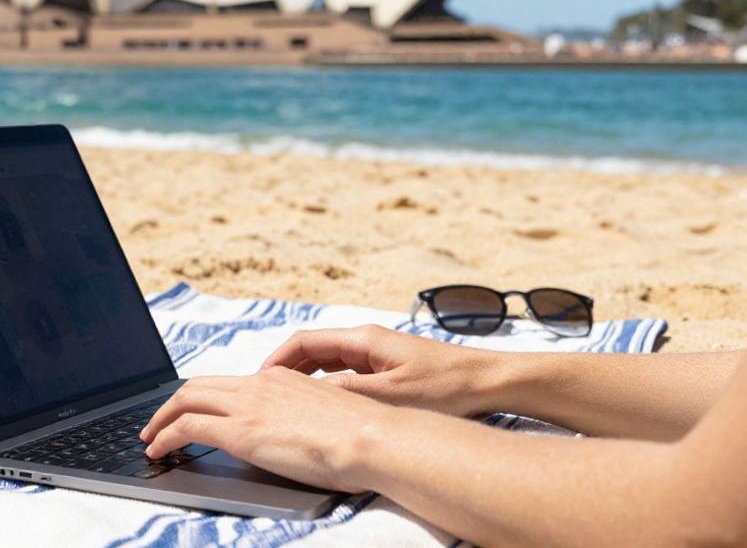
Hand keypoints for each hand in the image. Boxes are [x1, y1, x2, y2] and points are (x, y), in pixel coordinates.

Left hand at [138, 368, 385, 492]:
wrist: (370, 438)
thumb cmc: (362, 437)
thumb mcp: (326, 417)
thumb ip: (303, 419)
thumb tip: (294, 436)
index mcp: (281, 378)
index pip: (230, 382)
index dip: (204, 396)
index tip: (192, 411)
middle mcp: (260, 384)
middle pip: (200, 385)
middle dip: (172, 404)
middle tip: (158, 423)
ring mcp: (248, 404)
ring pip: (185, 400)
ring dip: (161, 419)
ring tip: (150, 438)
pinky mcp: (240, 430)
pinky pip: (186, 427)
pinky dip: (165, 436)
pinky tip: (158, 451)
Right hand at [260, 325, 504, 416]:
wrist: (489, 381)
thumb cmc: (446, 386)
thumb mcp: (391, 395)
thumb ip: (347, 392)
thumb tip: (307, 393)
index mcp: (362, 339)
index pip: (303, 341)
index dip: (276, 360)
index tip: (258, 380)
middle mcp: (365, 340)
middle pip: (311, 350)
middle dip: (285, 370)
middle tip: (264, 395)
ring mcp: (376, 353)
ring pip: (327, 362)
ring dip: (305, 378)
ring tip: (286, 402)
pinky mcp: (387, 368)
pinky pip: (345, 372)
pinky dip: (327, 385)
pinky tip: (323, 406)